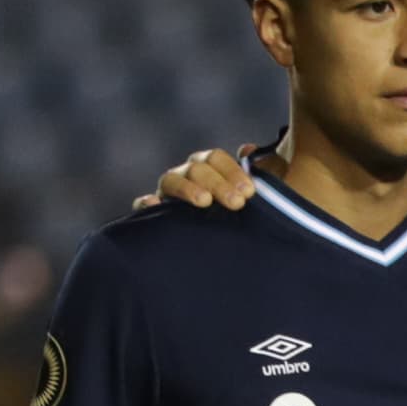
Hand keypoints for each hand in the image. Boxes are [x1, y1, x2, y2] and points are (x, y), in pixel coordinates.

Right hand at [138, 146, 255, 212]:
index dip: (232, 171)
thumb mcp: (260, 200)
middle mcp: (187, 178)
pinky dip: (146, 203)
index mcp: (210, 170)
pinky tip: (154, 205)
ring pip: (171, 180)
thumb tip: (248, 149)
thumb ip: (263, 173)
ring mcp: (169, 196)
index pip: (215, 158)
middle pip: (196, 168)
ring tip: (205, 201)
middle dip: (217, 183)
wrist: (235, 256)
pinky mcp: (155, 217)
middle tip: (237, 203)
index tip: (250, 192)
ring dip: (187, 188)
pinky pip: (143, 206)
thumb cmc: (247, 222)